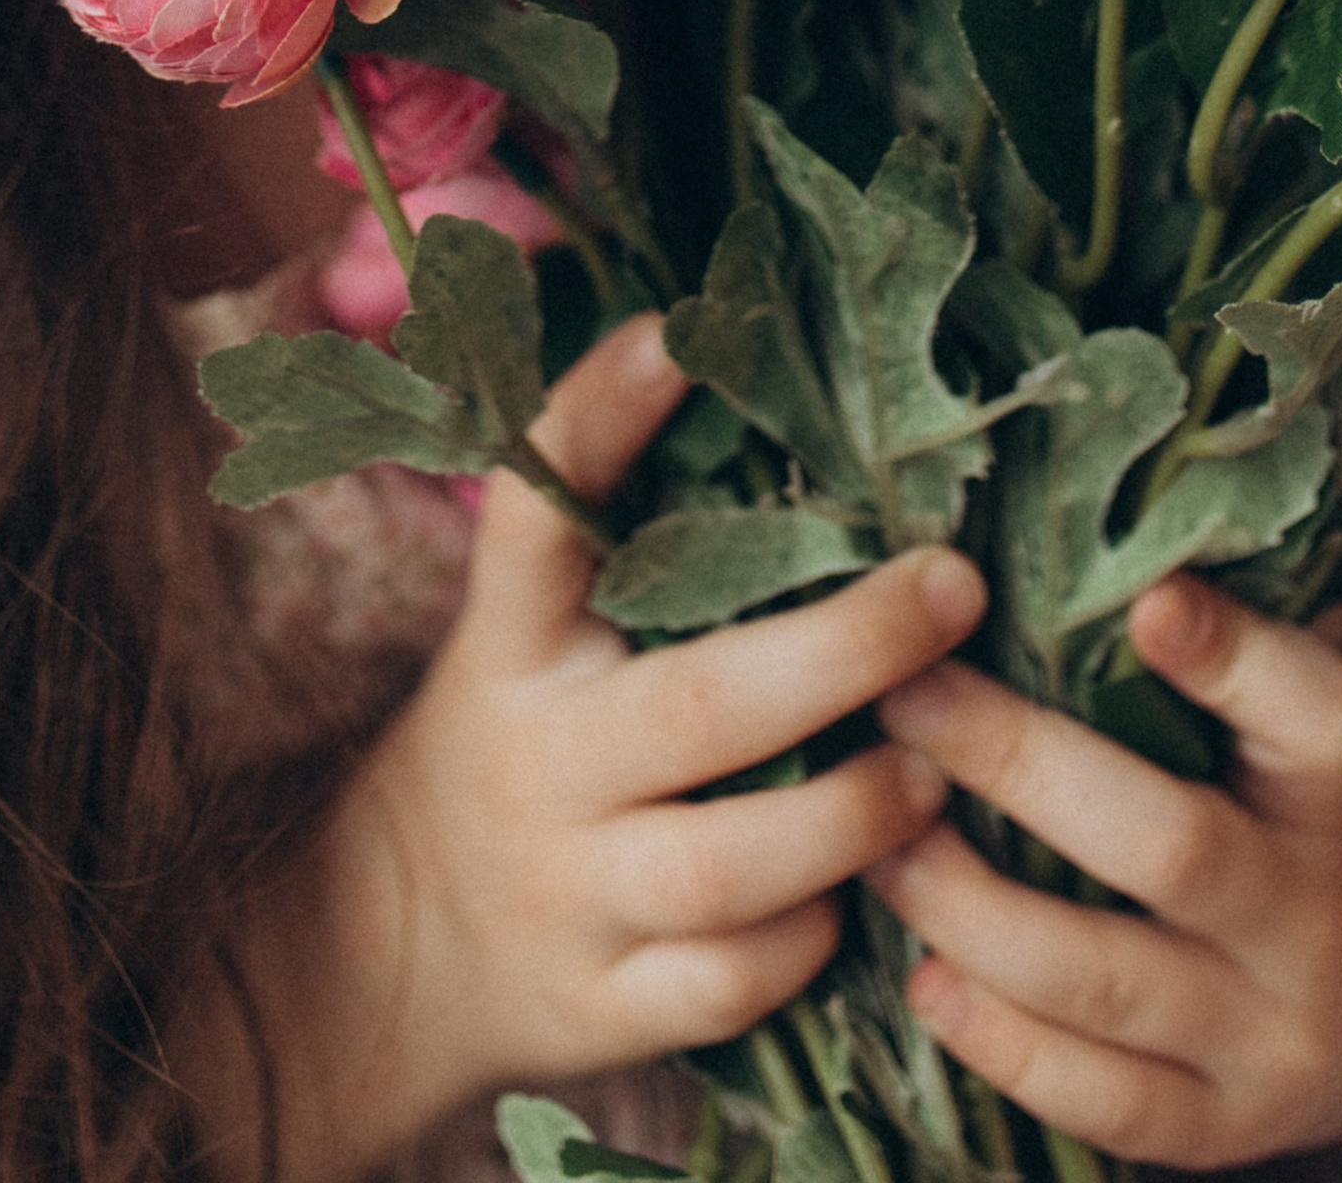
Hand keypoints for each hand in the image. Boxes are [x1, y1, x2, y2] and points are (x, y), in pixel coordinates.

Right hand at [252, 312, 987, 1178]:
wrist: (389, 948)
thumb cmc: (515, 740)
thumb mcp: (526, 627)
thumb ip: (607, 524)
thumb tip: (717, 351)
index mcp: (508, 644)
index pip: (531, 518)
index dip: (596, 421)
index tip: (680, 334)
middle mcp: (534, 760)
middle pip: (694, 705)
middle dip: (844, 647)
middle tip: (953, 587)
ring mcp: (566, 892)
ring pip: (727, 864)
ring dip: (854, 814)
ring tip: (938, 769)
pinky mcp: (600, 1007)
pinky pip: (727, 984)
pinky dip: (804, 943)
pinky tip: (858, 896)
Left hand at [866, 573, 1341, 1170]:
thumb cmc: (1245, 823)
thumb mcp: (1247, 746)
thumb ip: (1156, 676)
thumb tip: (981, 565)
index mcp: (1319, 792)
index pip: (1314, 713)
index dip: (1237, 659)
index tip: (1146, 599)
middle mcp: (1308, 913)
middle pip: (1170, 844)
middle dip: (1019, 766)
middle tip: (903, 698)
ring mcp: (1268, 1036)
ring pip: (1108, 978)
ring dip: (973, 907)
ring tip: (877, 841)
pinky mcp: (1218, 1127)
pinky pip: (1100, 1096)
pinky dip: (1000, 1038)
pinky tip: (921, 978)